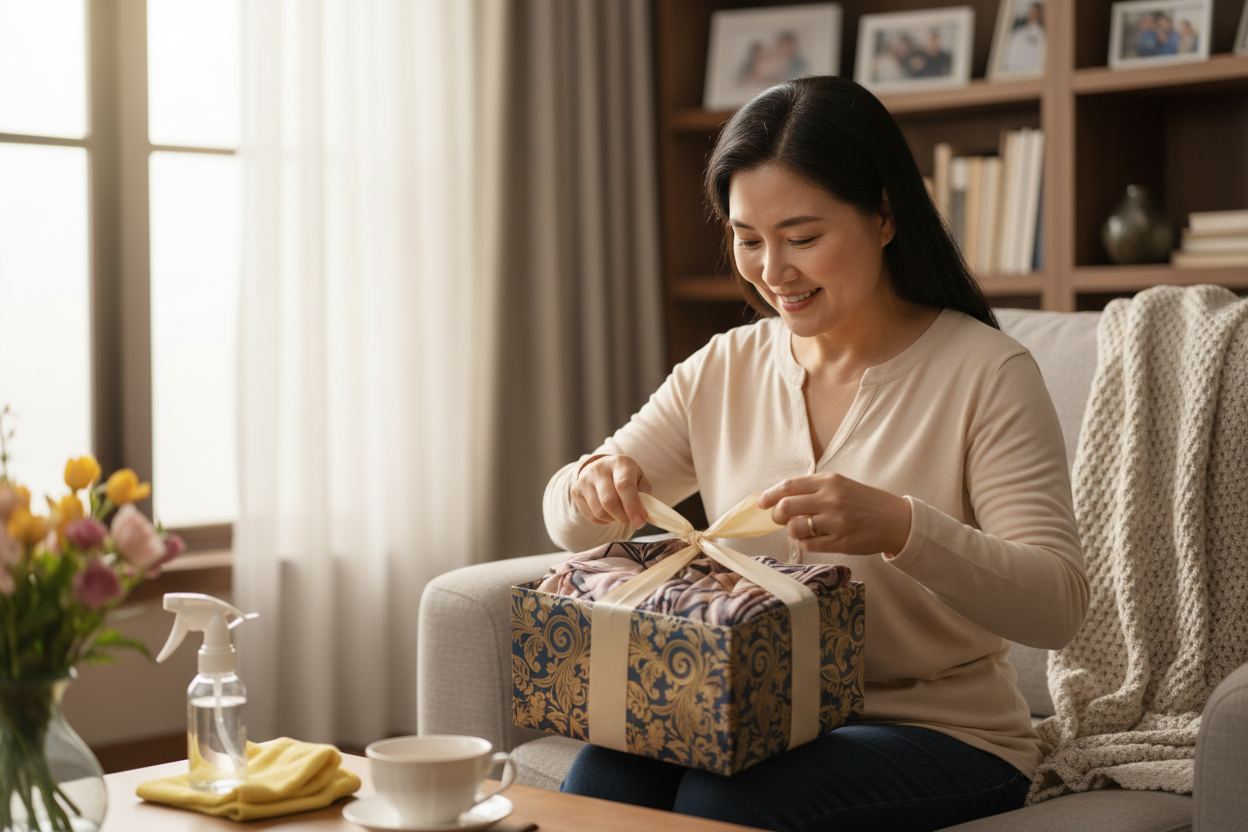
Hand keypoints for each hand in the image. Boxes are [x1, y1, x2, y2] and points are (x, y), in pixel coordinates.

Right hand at [572, 455, 651, 528]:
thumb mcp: (640, 480)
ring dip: (613, 519)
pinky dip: (603, 521)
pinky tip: (608, 513)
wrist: (602, 469)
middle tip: (629, 520)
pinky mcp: (576, 490)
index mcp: (620, 462)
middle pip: (609, 501)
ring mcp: (585, 479)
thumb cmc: (626, 477)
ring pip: (599, 511)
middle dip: (622, 517)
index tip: (640, 522)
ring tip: (619, 514)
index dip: (633, 506)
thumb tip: (642, 516)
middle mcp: (600, 468)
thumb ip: (644, 497)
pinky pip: (591, 516)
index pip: (624, 485)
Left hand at [758, 473, 911, 555]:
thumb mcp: (841, 485)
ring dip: (791, 530)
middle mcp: (832, 500)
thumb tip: (780, 498)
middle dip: (776, 515)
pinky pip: (808, 545)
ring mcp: (836, 522)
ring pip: (794, 529)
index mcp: (830, 481)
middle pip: (786, 508)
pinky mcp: (840, 543)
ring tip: (800, 528)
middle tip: (779, 519)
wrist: (896, 520)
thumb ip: (813, 488)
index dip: (770, 495)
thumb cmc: (864, 501)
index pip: (789, 486)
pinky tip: (813, 538)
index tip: (762, 502)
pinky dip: (804, 542)